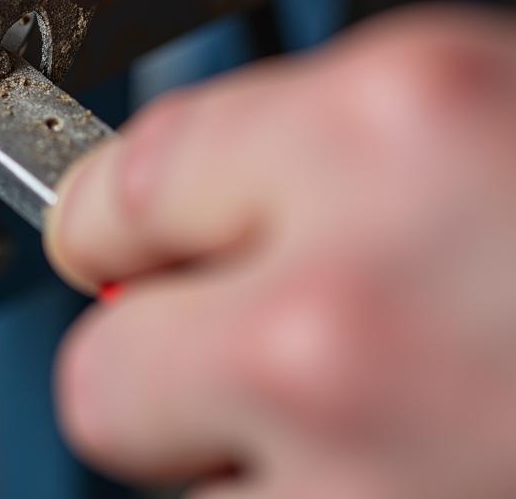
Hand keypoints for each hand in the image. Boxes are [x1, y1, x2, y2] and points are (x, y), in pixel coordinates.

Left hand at [45, 5, 515, 495]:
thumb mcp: (456, 97)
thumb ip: (286, 144)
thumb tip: (175, 202)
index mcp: (372, 133)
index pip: (120, 183)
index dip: (106, 219)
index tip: (111, 238)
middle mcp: (342, 318)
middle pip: (101, 377)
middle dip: (141, 356)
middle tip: (213, 334)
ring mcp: (369, 472)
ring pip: (185, 493)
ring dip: (235, 448)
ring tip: (351, 396)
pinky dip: (312, 494)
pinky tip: (397, 446)